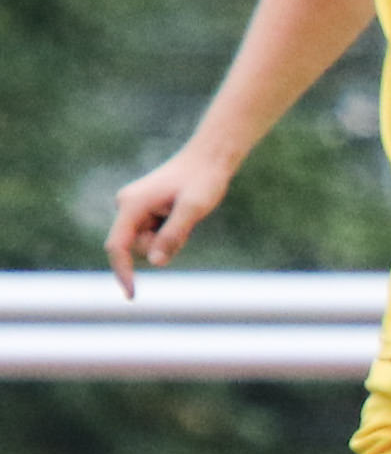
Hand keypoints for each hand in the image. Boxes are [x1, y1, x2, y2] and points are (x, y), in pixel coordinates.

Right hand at [104, 144, 237, 292]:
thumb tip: (155, 262)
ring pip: (147, 243)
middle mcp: (127, 205)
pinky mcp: (143, 209)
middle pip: (136, 247)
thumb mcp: (194, 208)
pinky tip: (182, 213)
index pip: (118, 247)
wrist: (209, 158)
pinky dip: (170, 233)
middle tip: (186, 223)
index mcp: (131, 204)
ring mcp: (134, 208)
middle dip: (160, 246)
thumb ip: (173, 235)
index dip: (123, 272)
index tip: (132, 295)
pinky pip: (154, 234)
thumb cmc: (203, 180)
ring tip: (186, 215)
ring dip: (168, 239)